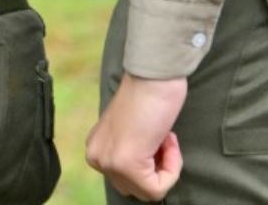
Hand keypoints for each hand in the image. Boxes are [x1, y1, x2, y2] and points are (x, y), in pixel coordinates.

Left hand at [86, 74, 186, 200]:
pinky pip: (157, 189)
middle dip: (156, 167)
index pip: (127, 180)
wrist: (154, 75)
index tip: (156, 137)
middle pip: (135, 188)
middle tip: (162, 138)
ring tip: (164, 137)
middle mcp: (96, 157)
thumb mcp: (130, 131)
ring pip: (147, 191)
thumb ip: (128, 152)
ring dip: (166, 166)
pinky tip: (167, 140)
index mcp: (95, 148)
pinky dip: (172, 168)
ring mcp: (109, 162)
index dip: (152, 163)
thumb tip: (141, 172)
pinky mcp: (126, 164)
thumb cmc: (149, 97)